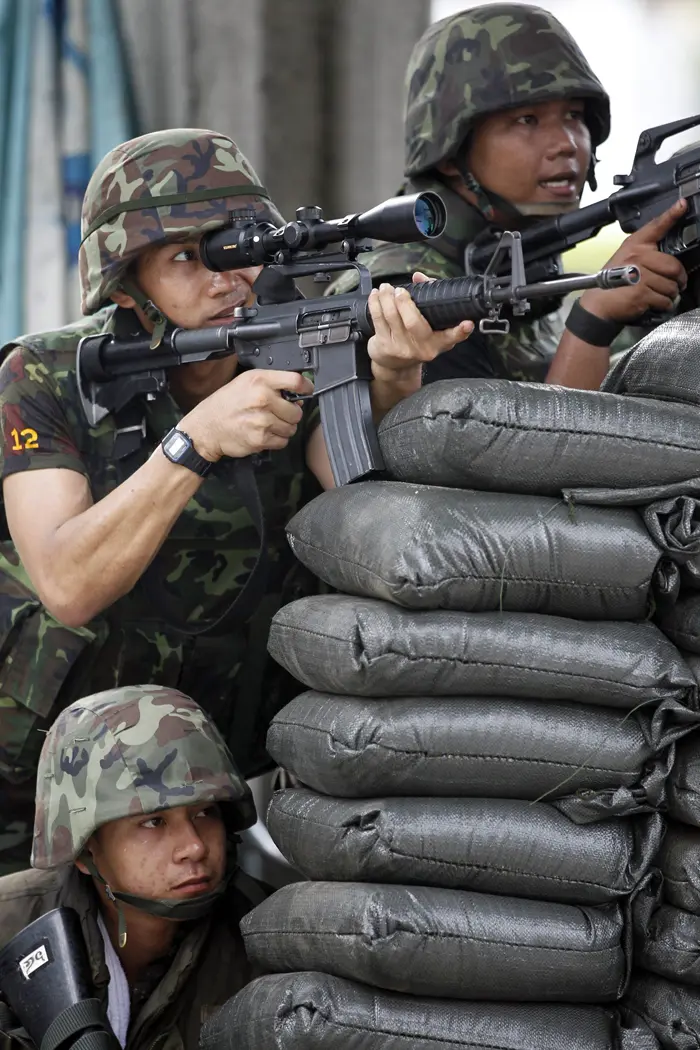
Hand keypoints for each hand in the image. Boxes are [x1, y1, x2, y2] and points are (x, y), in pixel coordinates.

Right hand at [179, 369, 312, 461]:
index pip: (296, 381)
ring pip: (291, 428)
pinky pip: (282, 441)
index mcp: (260, 381)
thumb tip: (298, 394)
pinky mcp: (261, 439)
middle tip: (277, 413)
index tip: (307, 392)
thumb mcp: (245, 382)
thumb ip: (271, 384)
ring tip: (267, 424)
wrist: (206, 428)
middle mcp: (262, 399)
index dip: (306, 388)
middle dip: (290, 414)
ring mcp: (262, 420)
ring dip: (283, 428)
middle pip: (297, 410)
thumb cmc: (225, 404)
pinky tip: (263, 433)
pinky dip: (276, 440)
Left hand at [367, 275, 473, 382]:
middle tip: (400, 290)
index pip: (452, 337)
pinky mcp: (385, 346)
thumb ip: (429, 298)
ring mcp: (402, 348)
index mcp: (439, 343)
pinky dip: (375, 303)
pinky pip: (378, 320)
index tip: (468, 324)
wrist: (396, 367)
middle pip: (413, 322)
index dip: (461, 331)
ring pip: (392, 317)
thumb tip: (418, 277)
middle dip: (404, 302)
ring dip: (386, 298)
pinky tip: (376, 295)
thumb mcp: (430, 326)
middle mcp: (422, 347)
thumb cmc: (416, 339)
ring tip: (386, 288)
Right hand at [579, 199, 687, 323]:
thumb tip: (669, 260)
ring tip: (660, 294)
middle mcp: (638, 257)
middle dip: (679, 279)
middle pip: (674, 266)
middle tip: (677, 283)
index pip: (656, 226)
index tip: (682, 205)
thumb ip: (646, 252)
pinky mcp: (641, 293)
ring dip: (670, 294)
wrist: (598, 303)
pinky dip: (664, 305)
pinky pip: (665, 300)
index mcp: (635, 246)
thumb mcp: (625, 258)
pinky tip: (655, 303)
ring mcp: (640, 276)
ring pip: (671, 286)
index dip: (672, 214)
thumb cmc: (611, 282)